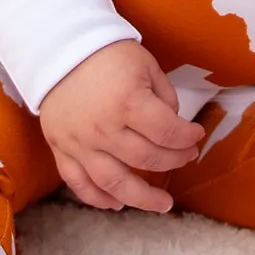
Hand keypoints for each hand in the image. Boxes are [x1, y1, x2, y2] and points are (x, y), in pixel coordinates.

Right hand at [38, 41, 203, 213]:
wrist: (59, 49)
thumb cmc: (107, 54)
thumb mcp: (146, 64)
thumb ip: (164, 96)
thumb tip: (172, 125)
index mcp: (128, 102)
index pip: (167, 132)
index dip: (188, 137)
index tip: (196, 135)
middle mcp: (103, 128)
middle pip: (147, 159)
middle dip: (174, 160)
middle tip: (185, 157)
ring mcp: (80, 143)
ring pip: (114, 183)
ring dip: (142, 199)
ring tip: (162, 205)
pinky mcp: (60, 149)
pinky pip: (78, 183)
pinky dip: (97, 198)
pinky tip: (116, 204)